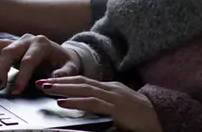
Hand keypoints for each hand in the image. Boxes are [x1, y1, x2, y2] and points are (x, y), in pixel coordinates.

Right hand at [0, 34, 80, 94]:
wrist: (62, 54)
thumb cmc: (64, 62)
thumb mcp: (70, 68)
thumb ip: (64, 74)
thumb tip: (53, 79)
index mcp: (42, 44)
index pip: (28, 60)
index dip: (21, 76)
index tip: (16, 90)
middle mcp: (28, 40)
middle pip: (10, 51)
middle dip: (2, 69)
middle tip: (0, 86)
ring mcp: (19, 41)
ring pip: (0, 46)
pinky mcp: (12, 44)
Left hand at [37, 76, 161, 131]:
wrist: (163, 120)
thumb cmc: (140, 119)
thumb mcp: (117, 110)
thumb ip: (101, 108)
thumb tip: (81, 108)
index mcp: (109, 89)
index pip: (83, 81)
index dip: (65, 80)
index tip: (48, 81)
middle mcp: (110, 89)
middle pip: (80, 81)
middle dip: (58, 81)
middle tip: (39, 81)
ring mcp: (114, 97)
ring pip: (84, 89)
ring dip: (63, 88)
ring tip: (46, 89)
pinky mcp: (117, 108)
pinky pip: (93, 103)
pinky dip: (76, 102)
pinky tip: (63, 102)